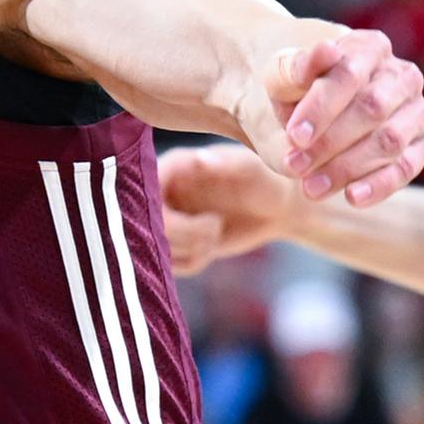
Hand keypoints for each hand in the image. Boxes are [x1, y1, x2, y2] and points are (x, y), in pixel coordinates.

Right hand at [159, 144, 297, 274]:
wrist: (278, 206)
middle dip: (183, 234)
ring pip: (157, 246)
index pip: (146, 189)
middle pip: (147, 222)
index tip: (199, 219)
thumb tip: (199, 159)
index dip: (163, 211)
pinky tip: (211, 249)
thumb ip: (226, 162)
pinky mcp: (176, 242)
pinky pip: (170, 264)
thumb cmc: (267, 180)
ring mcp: (168, 217)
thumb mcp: (252, 168)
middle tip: (215, 228)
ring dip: (190, 249)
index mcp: (175, 165)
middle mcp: (163, 190)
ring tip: (216, 233)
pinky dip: (192, 262)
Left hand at [266, 30, 423, 206]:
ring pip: (390, 141)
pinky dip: (380, 184)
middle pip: (372, 109)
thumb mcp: (282, 77)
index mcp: (369, 48)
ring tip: (310, 188)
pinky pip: (407, 167)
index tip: (293, 136)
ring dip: (348, 167)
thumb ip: (297, 66)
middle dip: (330, 142)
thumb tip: (325, 50)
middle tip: (294, 165)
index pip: (349, 75)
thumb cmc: (293, 91)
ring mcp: (414, 112)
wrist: (303, 116)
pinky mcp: (417, 146)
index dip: (321, 107)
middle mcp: (401, 77)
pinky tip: (351, 197)